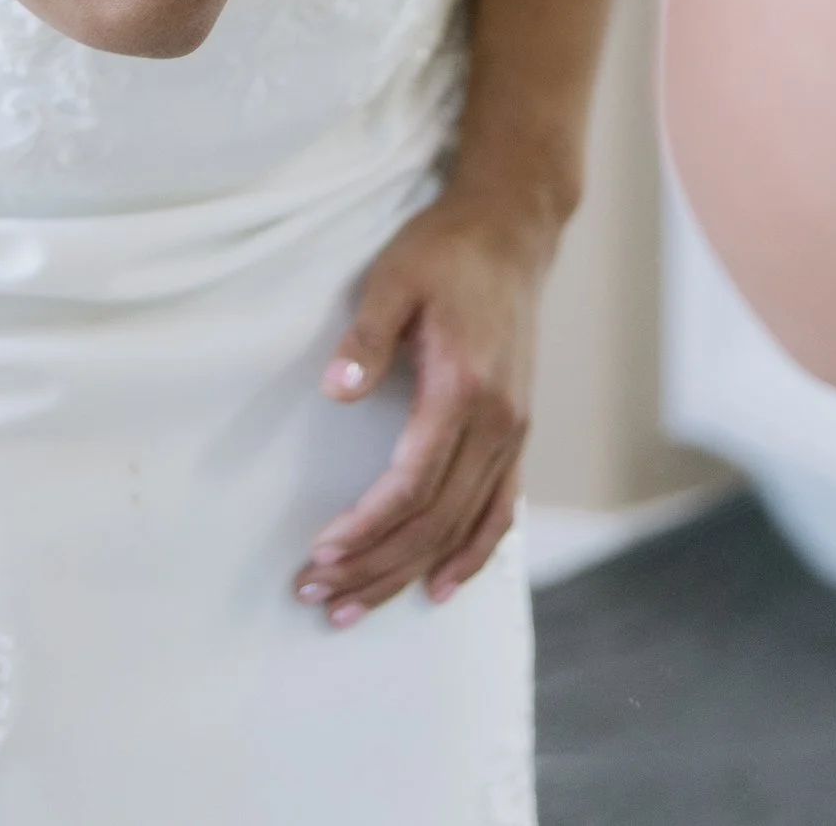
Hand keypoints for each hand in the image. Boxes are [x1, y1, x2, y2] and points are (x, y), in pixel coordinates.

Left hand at [294, 196, 552, 622]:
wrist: (512, 230)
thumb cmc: (447, 250)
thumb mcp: (395, 277)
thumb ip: (366, 336)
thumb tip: (335, 390)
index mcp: (463, 388)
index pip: (410, 486)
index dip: (365, 529)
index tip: (319, 554)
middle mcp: (497, 422)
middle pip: (433, 521)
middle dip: (373, 566)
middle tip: (317, 596)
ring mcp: (514, 432)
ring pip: (462, 527)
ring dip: (408, 572)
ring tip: (354, 606)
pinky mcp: (518, 432)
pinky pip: (501, 511)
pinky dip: (473, 555)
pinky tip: (442, 586)